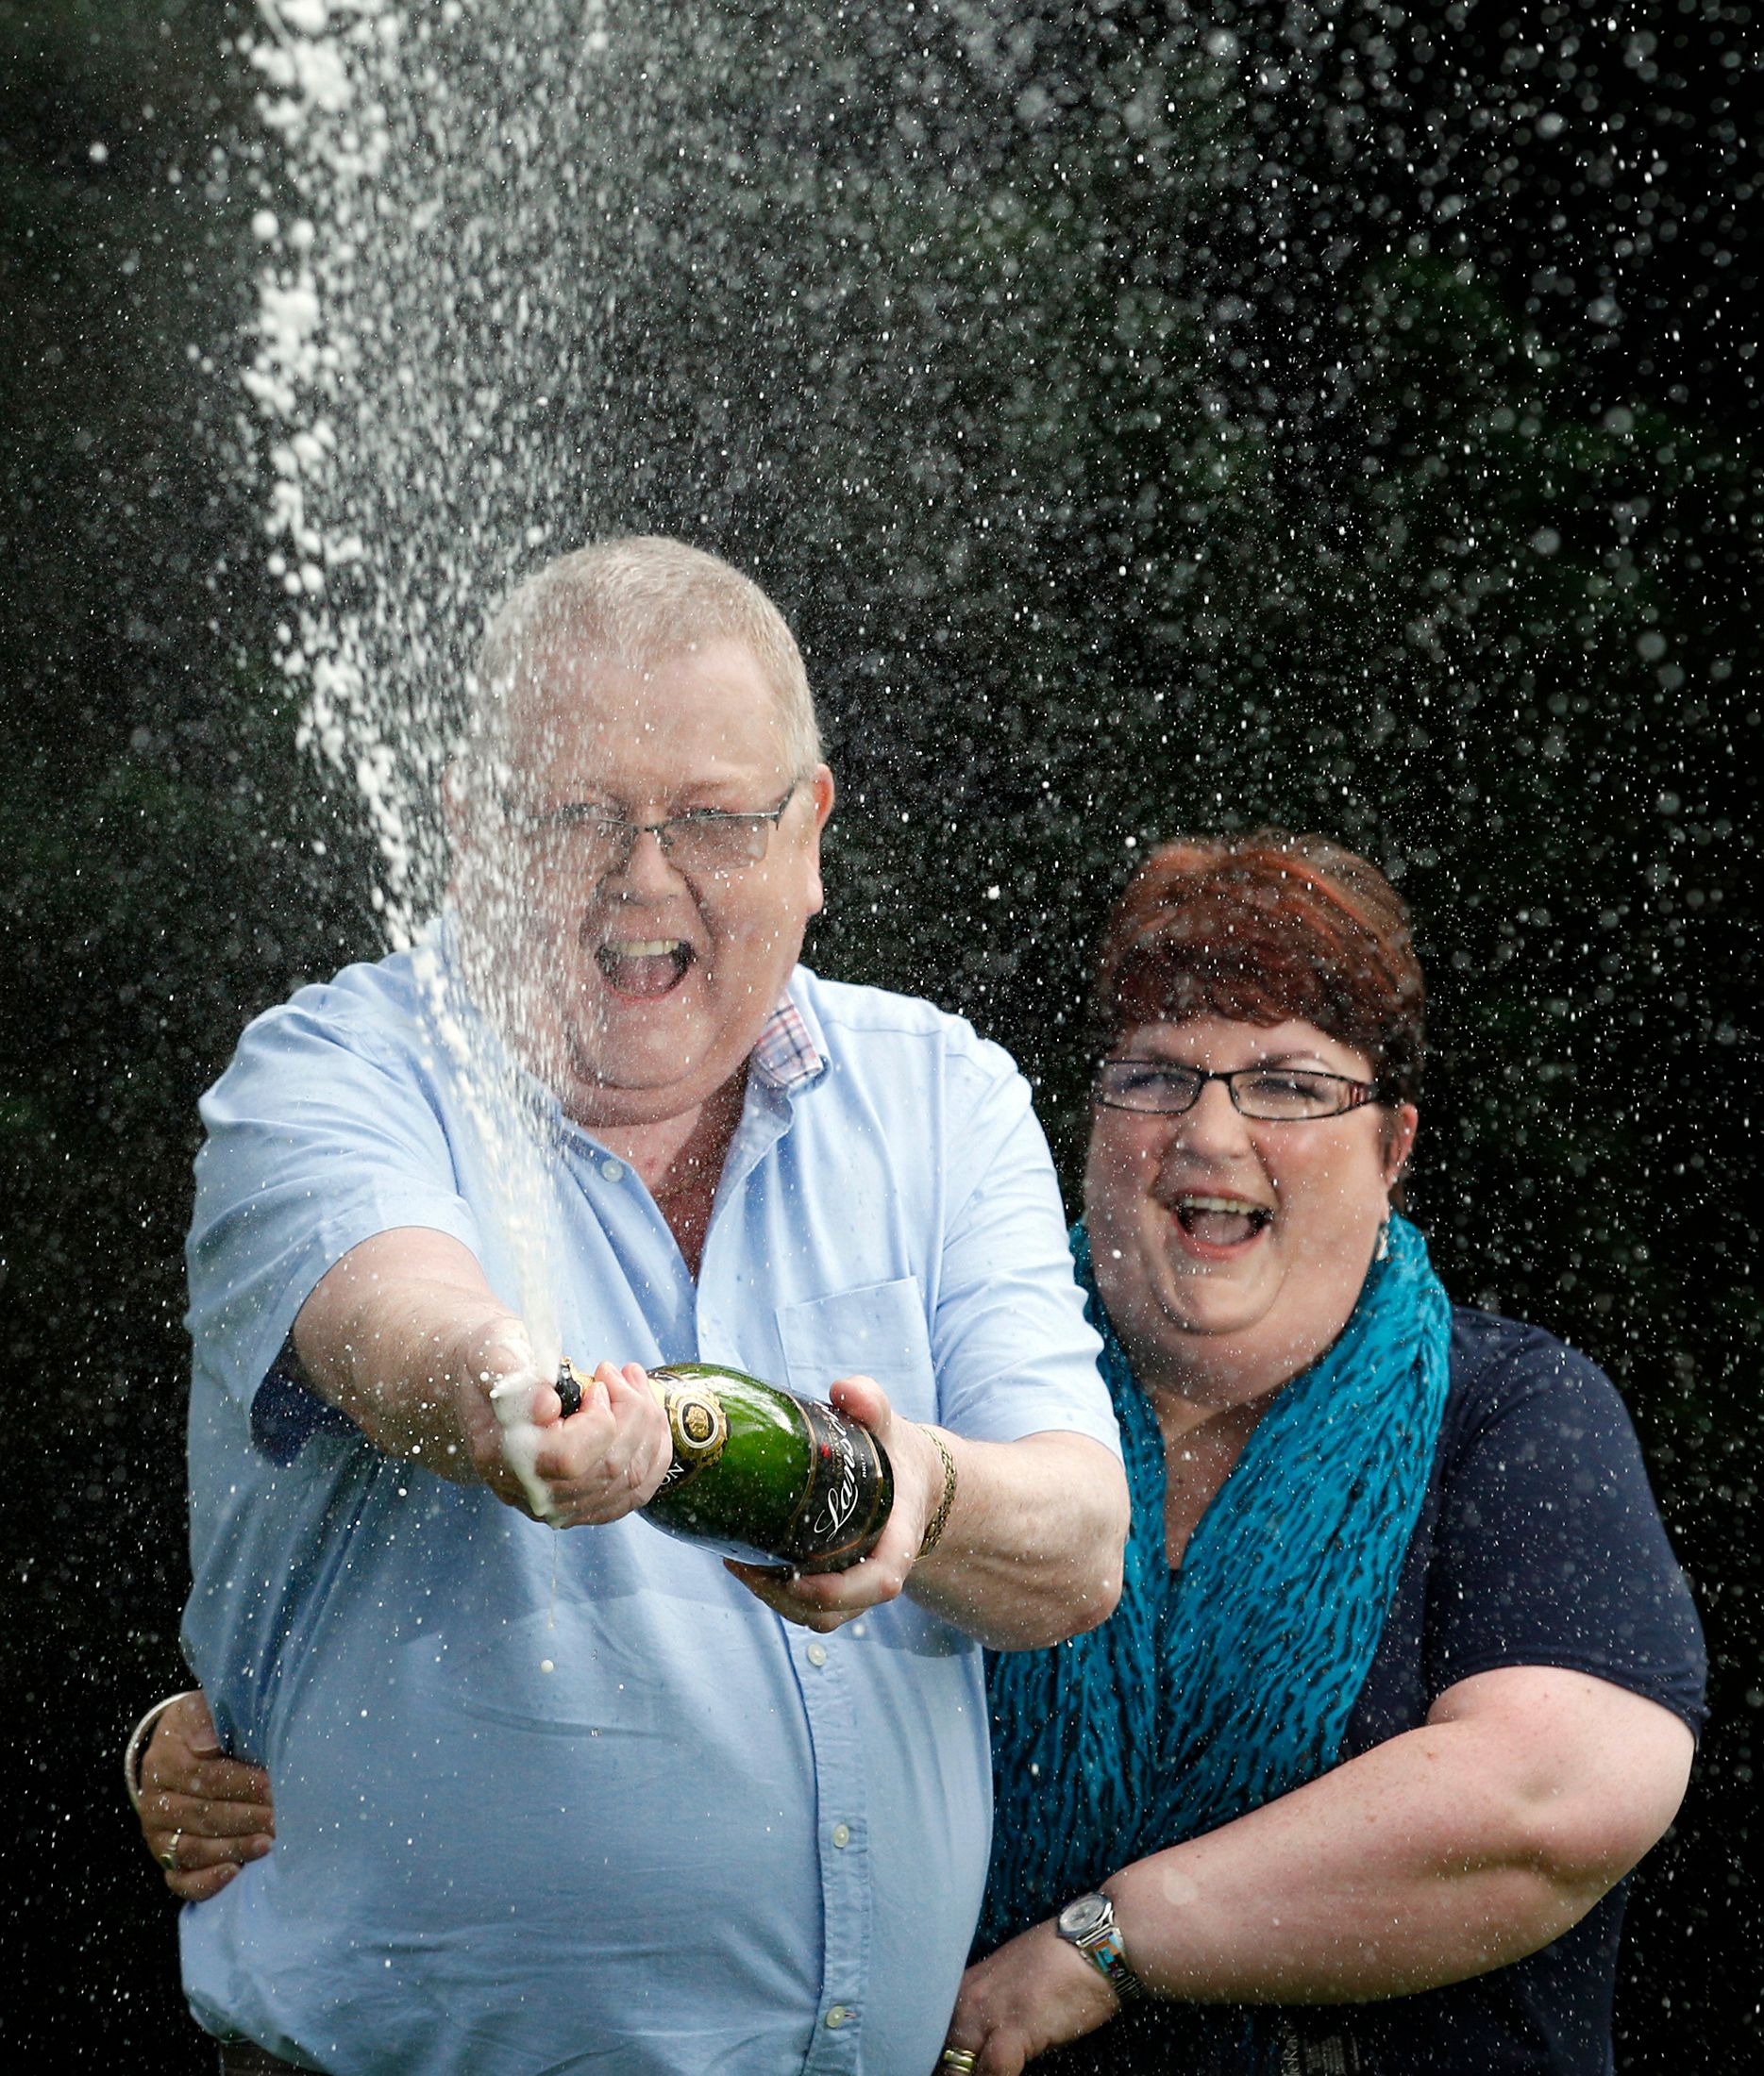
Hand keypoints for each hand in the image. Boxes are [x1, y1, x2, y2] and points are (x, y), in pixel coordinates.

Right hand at [137, 1692, 273, 1902]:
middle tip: (283, 1819)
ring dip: (235, 1848)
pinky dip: (206, 1881)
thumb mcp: (201, 1710)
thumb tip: (208, 1743)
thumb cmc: (204, 1727)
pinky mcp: (165, 1860)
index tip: (275, 1787)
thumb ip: (205, 1718)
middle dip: (248, 1817)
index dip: (244, 1784)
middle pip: (203, 1815)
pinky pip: (180, 1880)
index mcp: (164, 1762)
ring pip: (194, 1849)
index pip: (207, 1778)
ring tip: (269, 1843)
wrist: (179, 1749)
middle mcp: (155, 1803)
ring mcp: (157, 1835)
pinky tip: (235, 1872)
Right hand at [478, 1341, 672, 1527]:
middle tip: (623, 1372)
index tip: (597, 1384)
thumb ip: (512, 1375)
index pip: (569, 1459)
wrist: (485, 1385)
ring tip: (635, 1384)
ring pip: (629, 1480)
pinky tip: (650, 1418)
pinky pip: (634, 1493)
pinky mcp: (582, 1503)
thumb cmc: (493, 1362)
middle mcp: (529, 1491)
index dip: (599, 1420)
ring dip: (647, 1426)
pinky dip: (653, 1453)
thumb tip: (546, 1407)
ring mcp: (558, 1504)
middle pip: (608, 1469)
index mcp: (501, 1456)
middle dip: (632, 1412)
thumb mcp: (493, 1352)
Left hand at [727, 1374, 943, 1631]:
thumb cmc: (896, 1453)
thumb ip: (872, 1404)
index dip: (841, 1590)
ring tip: (735, 1560)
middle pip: (835, 1611)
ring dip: (772, 1598)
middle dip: (784, 1597)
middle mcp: (876, 1571)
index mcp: (898, 1540)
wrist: (909, 1479)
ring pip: (815, 1616)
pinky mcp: (833, 1583)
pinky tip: (743, 1559)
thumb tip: (843, 1389)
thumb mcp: (890, 1426)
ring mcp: (854, 1584)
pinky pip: (805, 1607)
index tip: (797, 1576)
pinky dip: (773, 1593)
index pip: (881, 1581)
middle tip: (742, 1561)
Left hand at [937, 1919, 1120, 2074]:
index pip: (934, 2036)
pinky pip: (992, 2071)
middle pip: (940, 2054)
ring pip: (956, 2067)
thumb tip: (981, 2049)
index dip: (938, 2059)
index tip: (940, 2069)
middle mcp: (966, 2000)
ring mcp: (986, 2013)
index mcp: (964, 1988)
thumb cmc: (1062, 1965)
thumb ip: (991, 2012)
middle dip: (946, 2071)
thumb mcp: (1012, 1985)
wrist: (1096, 1942)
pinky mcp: (1013, 2027)